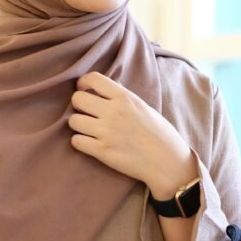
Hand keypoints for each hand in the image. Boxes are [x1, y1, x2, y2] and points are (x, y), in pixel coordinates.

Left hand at [69, 71, 196, 198]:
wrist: (167, 162)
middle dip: (78, 105)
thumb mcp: (142, 106)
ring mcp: (106, 132)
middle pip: (77, 99)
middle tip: (86, 112)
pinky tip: (89, 143)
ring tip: (88, 129)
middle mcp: (113, 112)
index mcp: (124, 97)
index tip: (84, 89)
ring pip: (73, 121)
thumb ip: (122, 97)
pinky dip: (80, 142)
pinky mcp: (101, 151)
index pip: (92, 79)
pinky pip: (76, 141)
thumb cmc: (159, 133)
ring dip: (78, 125)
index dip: (83, 83)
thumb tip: (103, 89)